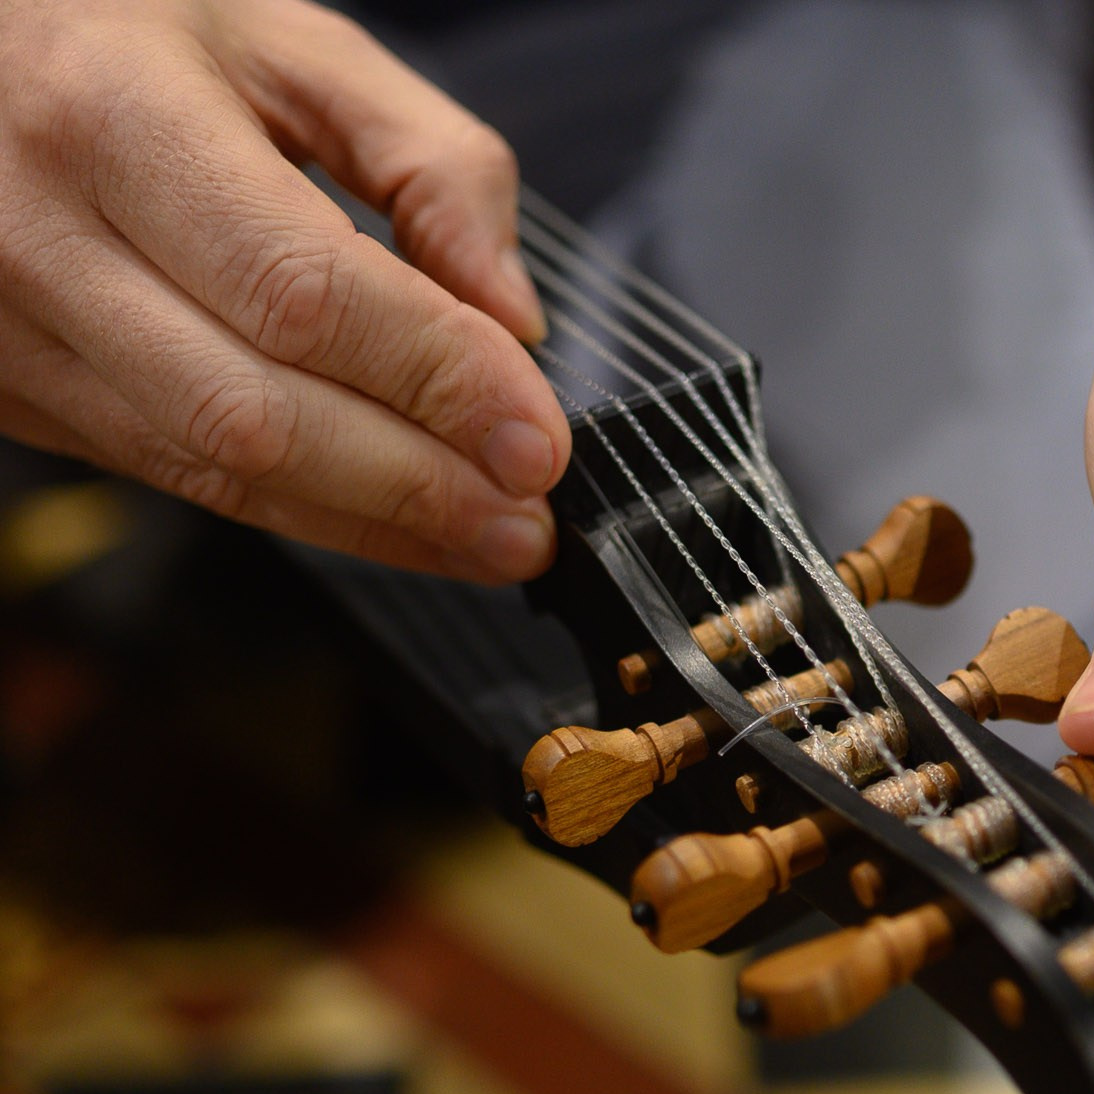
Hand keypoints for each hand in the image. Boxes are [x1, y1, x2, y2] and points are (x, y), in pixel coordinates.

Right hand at [0, 0, 568, 579]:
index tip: (536, 439)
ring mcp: (8, 329)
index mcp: (113, 115)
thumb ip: (430, 161)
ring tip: (487, 537)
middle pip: (256, 413)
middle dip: (416, 483)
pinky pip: (176, 477)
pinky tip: (394, 519)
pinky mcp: (10, 390)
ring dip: (372, 523)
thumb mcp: (290, 39)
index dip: (435, 378)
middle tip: (529, 519)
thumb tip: (510, 314)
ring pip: (213, 470)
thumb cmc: (124, 29)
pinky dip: (304, 511)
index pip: (303, 291)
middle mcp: (37, 234)